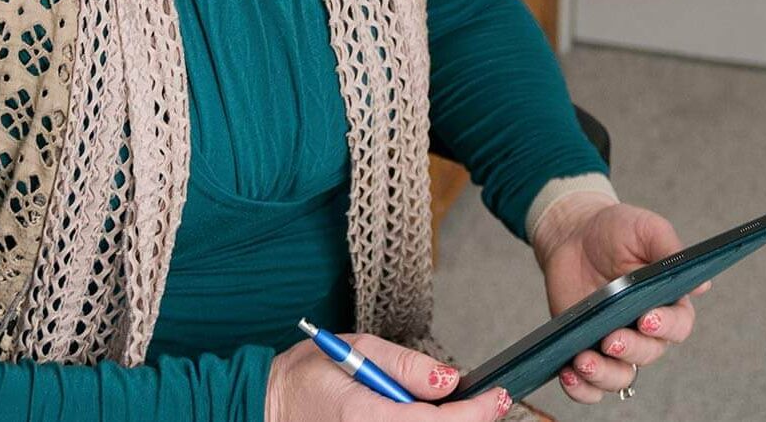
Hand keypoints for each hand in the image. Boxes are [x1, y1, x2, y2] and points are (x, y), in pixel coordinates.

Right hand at [266, 334, 511, 421]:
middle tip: (492, 404)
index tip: (501, 396)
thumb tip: (451, 380)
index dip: (474, 414)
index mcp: (362, 417)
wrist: (265, 409)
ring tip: (465, 410)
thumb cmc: (305, 376)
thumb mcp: (356, 350)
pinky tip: (435, 418)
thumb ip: (404, 366)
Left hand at [532, 195, 709, 404]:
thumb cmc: (615, 229)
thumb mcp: (644, 228)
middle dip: (630, 349)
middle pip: (648, 354)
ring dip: (603, 376)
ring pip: (620, 377)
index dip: (666, 326)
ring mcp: (613, 342)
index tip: (646, 318)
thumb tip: (703, 284)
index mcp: (666, 301)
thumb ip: (669, 248)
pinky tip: (568, 373)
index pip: (678, 325)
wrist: (573, 233)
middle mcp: (643, 330)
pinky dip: (581, 389)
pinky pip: (589, 386)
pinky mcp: (585, 350)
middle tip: (610, 338)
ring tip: (583, 360)